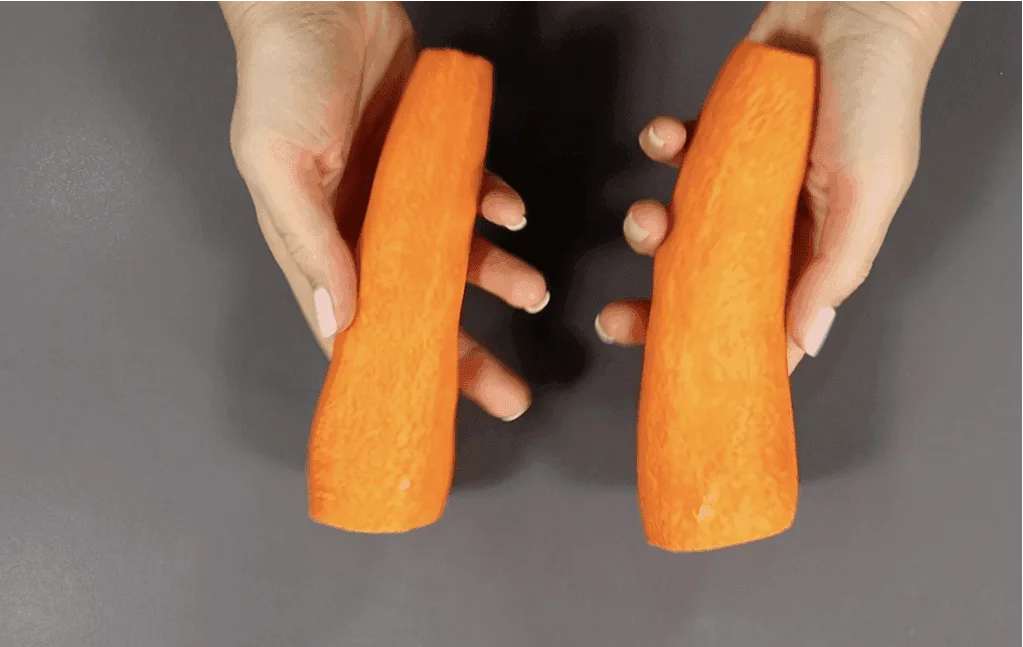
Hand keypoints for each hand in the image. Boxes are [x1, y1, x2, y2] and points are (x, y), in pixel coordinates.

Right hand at [220, 0, 547, 419]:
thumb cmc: (282, 79)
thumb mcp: (280, 165)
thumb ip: (312, 244)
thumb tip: (339, 321)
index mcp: (318, 245)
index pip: (357, 331)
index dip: (395, 374)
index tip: (433, 415)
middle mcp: (362, 231)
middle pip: (420, 310)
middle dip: (465, 356)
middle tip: (510, 397)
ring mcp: (402, 194)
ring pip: (456, 257)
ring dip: (497, 277)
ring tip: (536, 292)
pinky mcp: (435, 156)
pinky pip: (473, 193)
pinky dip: (495, 206)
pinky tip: (512, 213)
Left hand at [595, 0, 959, 373]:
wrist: (856, 3)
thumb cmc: (878, 95)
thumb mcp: (868, 194)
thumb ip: (834, 270)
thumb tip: (804, 342)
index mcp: (811, 247)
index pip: (763, 318)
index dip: (723, 347)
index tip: (682, 371)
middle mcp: (769, 222)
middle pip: (703, 283)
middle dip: (655, 306)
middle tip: (617, 321)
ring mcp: (738, 180)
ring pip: (676, 225)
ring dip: (647, 227)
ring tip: (646, 216)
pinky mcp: (715, 135)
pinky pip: (672, 154)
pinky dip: (659, 147)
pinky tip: (664, 137)